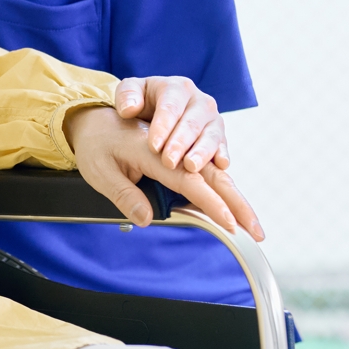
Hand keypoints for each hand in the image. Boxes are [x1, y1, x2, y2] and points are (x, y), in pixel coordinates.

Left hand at [65, 104, 263, 238]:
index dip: (210, 201)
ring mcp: (186, 141)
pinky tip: (238, 205)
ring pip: (217, 169)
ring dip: (234, 196)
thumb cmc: (96, 143)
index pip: (188, 177)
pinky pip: (213, 166)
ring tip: (248, 224)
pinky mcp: (188, 148)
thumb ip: (123, 193)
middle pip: (214, 173)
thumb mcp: (98, 170)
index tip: (227, 221)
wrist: (95, 118)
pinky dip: (227, 185)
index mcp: (152, 142)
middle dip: (236, 201)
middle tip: (253, 230)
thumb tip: (147, 218)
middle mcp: (176, 138)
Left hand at [113, 76, 226, 172]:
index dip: (163, 126)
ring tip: (190, 167)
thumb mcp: (129, 92)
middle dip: (180, 143)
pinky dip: (222, 155)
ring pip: (211, 134)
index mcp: (177, 87)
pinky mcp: (220, 136)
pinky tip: (220, 165)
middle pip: (192, 122)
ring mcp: (212, 119)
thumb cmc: (141, 101)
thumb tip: (129, 109)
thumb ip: (126, 96)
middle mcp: (199, 101)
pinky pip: (223, 145)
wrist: (155, 109)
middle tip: (168, 161)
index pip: (170, 107)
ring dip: (202, 152)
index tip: (153, 146)